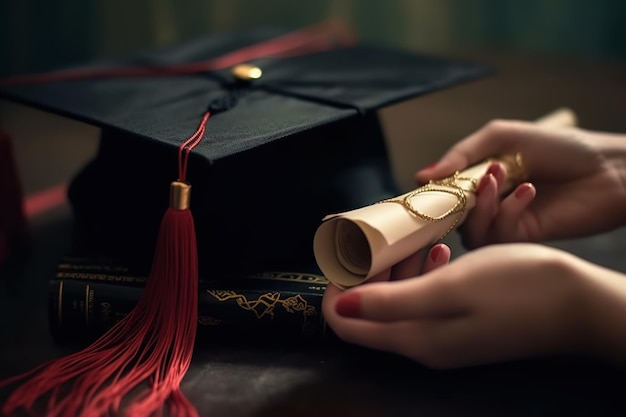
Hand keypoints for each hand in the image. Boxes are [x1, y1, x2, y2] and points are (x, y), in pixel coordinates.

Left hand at [323, 243, 625, 368]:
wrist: (580, 304)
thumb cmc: (518, 288)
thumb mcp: (449, 288)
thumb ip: (391, 303)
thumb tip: (341, 306)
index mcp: (413, 338)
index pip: (346, 325)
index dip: (336, 291)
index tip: (348, 258)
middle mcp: (422, 344)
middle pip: (368, 312)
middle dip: (370, 275)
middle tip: (392, 244)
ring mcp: (442, 337)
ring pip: (396, 303)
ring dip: (399, 270)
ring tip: (424, 244)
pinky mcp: (460, 325)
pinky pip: (423, 301)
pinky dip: (423, 275)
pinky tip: (443, 254)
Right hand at [415, 120, 625, 246]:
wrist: (607, 168)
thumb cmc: (559, 147)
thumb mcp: (502, 137)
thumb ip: (462, 154)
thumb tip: (421, 175)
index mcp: (478, 180)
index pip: (441, 195)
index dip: (430, 195)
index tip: (425, 187)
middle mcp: (487, 205)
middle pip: (450, 220)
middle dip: (454, 203)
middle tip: (469, 183)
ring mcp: (504, 223)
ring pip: (471, 233)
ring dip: (482, 207)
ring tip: (500, 180)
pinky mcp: (523, 239)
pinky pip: (498, 236)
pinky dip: (507, 213)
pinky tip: (527, 191)